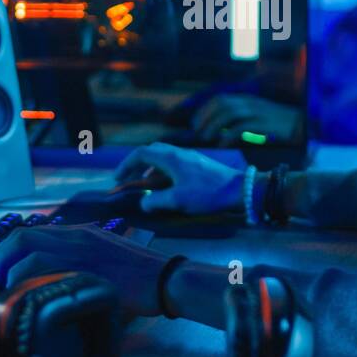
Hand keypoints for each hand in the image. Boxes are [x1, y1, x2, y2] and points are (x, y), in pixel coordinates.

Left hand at [0, 224, 177, 316]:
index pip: (31, 233)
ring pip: (24, 246)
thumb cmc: (142, 277)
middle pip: (21, 236)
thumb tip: (52, 282)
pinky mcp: (80, 262)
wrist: (166, 278)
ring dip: (4, 267)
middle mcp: (75, 234)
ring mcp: (78, 246)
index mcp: (80, 233)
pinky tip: (18, 290)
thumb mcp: (106, 262)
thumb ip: (80, 264)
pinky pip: (38, 262)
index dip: (5, 250)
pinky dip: (20, 276)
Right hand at [114, 142, 243, 213]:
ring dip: (150, 169)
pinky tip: (167, 186)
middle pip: (151, 152)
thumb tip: (144, 204)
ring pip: (163, 157)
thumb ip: (156, 202)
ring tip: (146, 186)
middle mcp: (179, 153)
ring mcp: (189, 157)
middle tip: (128, 179)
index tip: (117, 178)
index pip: (141, 153)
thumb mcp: (178, 200)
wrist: (238, 190)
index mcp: (171, 158)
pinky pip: (173, 163)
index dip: (126, 165)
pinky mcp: (198, 164)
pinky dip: (163, 172)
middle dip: (136, 164)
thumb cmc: (207, 193)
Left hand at [190, 94, 302, 144]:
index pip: (220, 99)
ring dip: (213, 125)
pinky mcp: (263, 123)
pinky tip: (222, 145)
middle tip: (198, 132)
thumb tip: (221, 129)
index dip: (205, 109)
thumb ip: (241, 118)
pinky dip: (228, 135)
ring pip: (228, 113)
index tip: (196, 122)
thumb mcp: (257, 116)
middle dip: (206, 117)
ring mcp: (257, 112)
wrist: (302, 125)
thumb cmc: (277, 124)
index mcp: (247, 99)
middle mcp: (250, 102)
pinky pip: (241, 128)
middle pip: (221, 104)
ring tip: (206, 138)